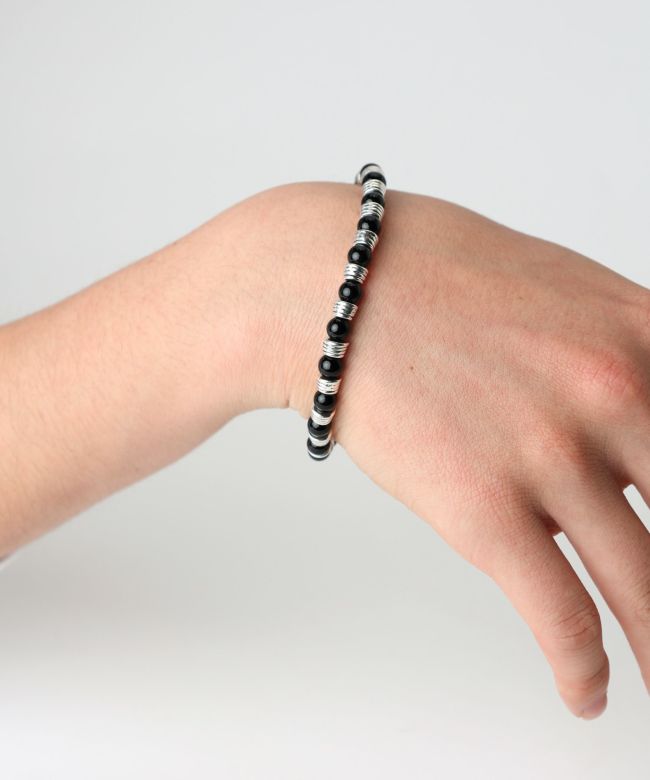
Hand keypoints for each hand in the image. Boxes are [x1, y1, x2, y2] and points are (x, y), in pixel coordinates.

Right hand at [262, 181, 649, 718]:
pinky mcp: (483, 510)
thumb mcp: (562, 294)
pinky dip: (583, 669)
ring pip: (644, 589)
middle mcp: (616, 394)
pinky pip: (561, 616)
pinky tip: (586, 691)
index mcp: (644, 336)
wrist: (332, 289)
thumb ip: (623, 358)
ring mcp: (550, 455)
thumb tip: (633, 440)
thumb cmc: (433, 280)